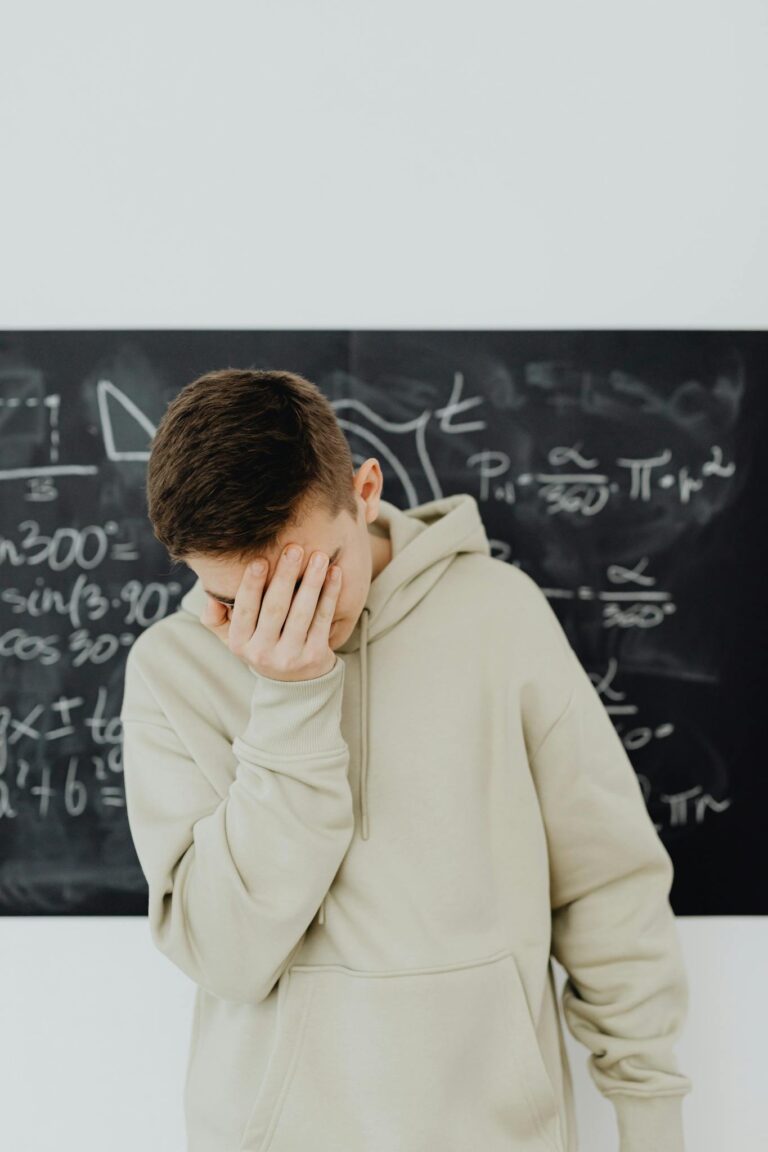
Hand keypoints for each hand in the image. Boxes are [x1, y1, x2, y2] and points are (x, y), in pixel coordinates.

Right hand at [199, 545, 341, 681]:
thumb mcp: (234, 636)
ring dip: (312, 582)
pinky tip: (335, 573)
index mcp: (240, 643)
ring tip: (319, 557)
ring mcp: (291, 657)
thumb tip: (211, 596)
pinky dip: (330, 595)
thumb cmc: (263, 645)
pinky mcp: (315, 656)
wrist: (294, 683)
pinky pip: (324, 620)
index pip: (244, 610)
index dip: (251, 585)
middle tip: (294, 549)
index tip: (260, 560)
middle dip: (285, 576)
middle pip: (275, 609)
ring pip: (302, 613)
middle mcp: (262, 653)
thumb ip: (216, 616)